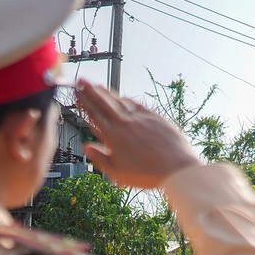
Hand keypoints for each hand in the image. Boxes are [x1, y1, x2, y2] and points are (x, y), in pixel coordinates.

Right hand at [75, 79, 199, 187]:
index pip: (94, 115)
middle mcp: (125, 123)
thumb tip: (87, 147)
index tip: (76, 92)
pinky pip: (137, 104)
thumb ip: (101, 159)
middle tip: (81, 80)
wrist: (177, 169)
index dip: (84, 102)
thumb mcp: (119, 174)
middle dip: (91, 90)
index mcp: (114, 137)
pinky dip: (127, 99)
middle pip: (104, 103)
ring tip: (97, 85)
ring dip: (107, 92)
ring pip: (120, 101)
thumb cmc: (148, 175)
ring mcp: (141, 118)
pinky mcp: (155, 117)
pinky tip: (122, 97)